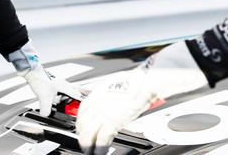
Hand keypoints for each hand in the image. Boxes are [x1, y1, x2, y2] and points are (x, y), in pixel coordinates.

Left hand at [8, 41, 83, 116]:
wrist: (33, 73)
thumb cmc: (40, 80)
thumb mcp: (43, 97)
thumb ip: (46, 109)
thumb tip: (47, 115)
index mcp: (65, 86)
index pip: (77, 95)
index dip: (84, 100)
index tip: (90, 104)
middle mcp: (64, 84)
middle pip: (79, 89)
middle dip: (86, 92)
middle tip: (94, 94)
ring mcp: (60, 84)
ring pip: (73, 88)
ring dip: (79, 91)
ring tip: (84, 95)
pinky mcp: (56, 84)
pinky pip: (67, 89)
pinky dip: (71, 92)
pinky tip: (67, 96)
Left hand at [76, 42, 207, 153]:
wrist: (146, 81)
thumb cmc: (138, 80)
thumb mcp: (119, 83)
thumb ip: (113, 93)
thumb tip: (115, 98)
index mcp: (99, 92)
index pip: (84, 110)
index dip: (81, 121)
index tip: (82, 128)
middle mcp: (98, 102)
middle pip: (83, 123)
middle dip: (82, 135)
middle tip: (84, 143)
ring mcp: (104, 112)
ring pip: (89, 133)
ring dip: (88, 145)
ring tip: (89, 152)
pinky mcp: (112, 121)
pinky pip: (102, 139)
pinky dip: (99, 149)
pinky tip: (99, 154)